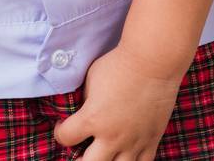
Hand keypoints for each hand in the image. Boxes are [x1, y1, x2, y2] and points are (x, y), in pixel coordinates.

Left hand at [52, 44, 183, 160]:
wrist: (153, 63)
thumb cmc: (119, 65)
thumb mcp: (91, 80)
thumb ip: (85, 101)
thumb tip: (81, 112)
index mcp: (92, 118)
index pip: (65, 137)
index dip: (60, 132)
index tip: (63, 125)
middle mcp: (112, 136)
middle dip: (79, 159)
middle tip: (79, 149)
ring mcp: (134, 141)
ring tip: (101, 154)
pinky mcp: (152, 140)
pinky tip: (124, 155)